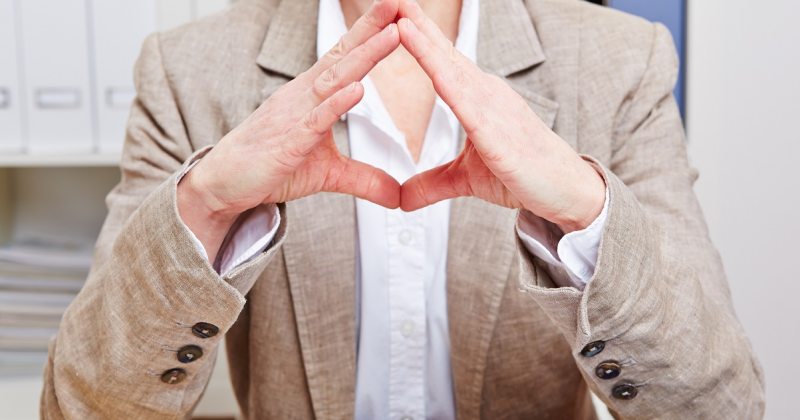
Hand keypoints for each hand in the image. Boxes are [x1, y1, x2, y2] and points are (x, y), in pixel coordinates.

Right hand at [179, 0, 401, 260]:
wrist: (223, 185)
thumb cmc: (270, 168)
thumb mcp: (328, 174)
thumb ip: (365, 178)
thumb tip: (398, 196)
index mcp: (312, 95)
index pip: (346, 57)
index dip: (371, 33)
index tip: (398, 11)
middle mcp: (303, 96)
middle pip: (344, 57)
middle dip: (373, 29)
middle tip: (400, 3)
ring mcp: (294, 116)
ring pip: (334, 80)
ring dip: (365, 56)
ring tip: (393, 34)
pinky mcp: (287, 142)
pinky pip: (314, 120)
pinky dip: (336, 105)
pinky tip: (357, 90)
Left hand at [396, 0, 604, 232]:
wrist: (568, 193)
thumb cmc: (523, 176)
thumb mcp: (467, 179)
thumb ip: (432, 184)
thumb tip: (401, 199)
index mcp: (478, 99)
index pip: (444, 61)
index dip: (420, 36)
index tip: (394, 11)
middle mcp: (487, 96)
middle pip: (446, 55)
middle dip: (419, 24)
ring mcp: (496, 111)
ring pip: (455, 73)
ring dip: (427, 45)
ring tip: (403, 18)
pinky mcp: (501, 137)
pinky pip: (471, 107)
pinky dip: (451, 85)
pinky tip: (433, 70)